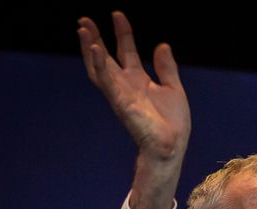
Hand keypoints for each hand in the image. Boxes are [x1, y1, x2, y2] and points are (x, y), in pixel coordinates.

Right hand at [77, 11, 190, 208]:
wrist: (172, 145)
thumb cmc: (173, 123)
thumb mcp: (173, 88)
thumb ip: (166, 68)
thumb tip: (162, 45)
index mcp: (138, 80)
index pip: (127, 51)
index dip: (122, 33)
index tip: (117, 15)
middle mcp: (126, 85)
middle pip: (105, 57)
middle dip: (95, 38)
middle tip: (85, 19)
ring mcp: (120, 93)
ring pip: (99, 67)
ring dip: (90, 49)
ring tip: (83, 30)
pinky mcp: (120, 102)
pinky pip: (106, 81)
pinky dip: (100, 65)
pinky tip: (96, 48)